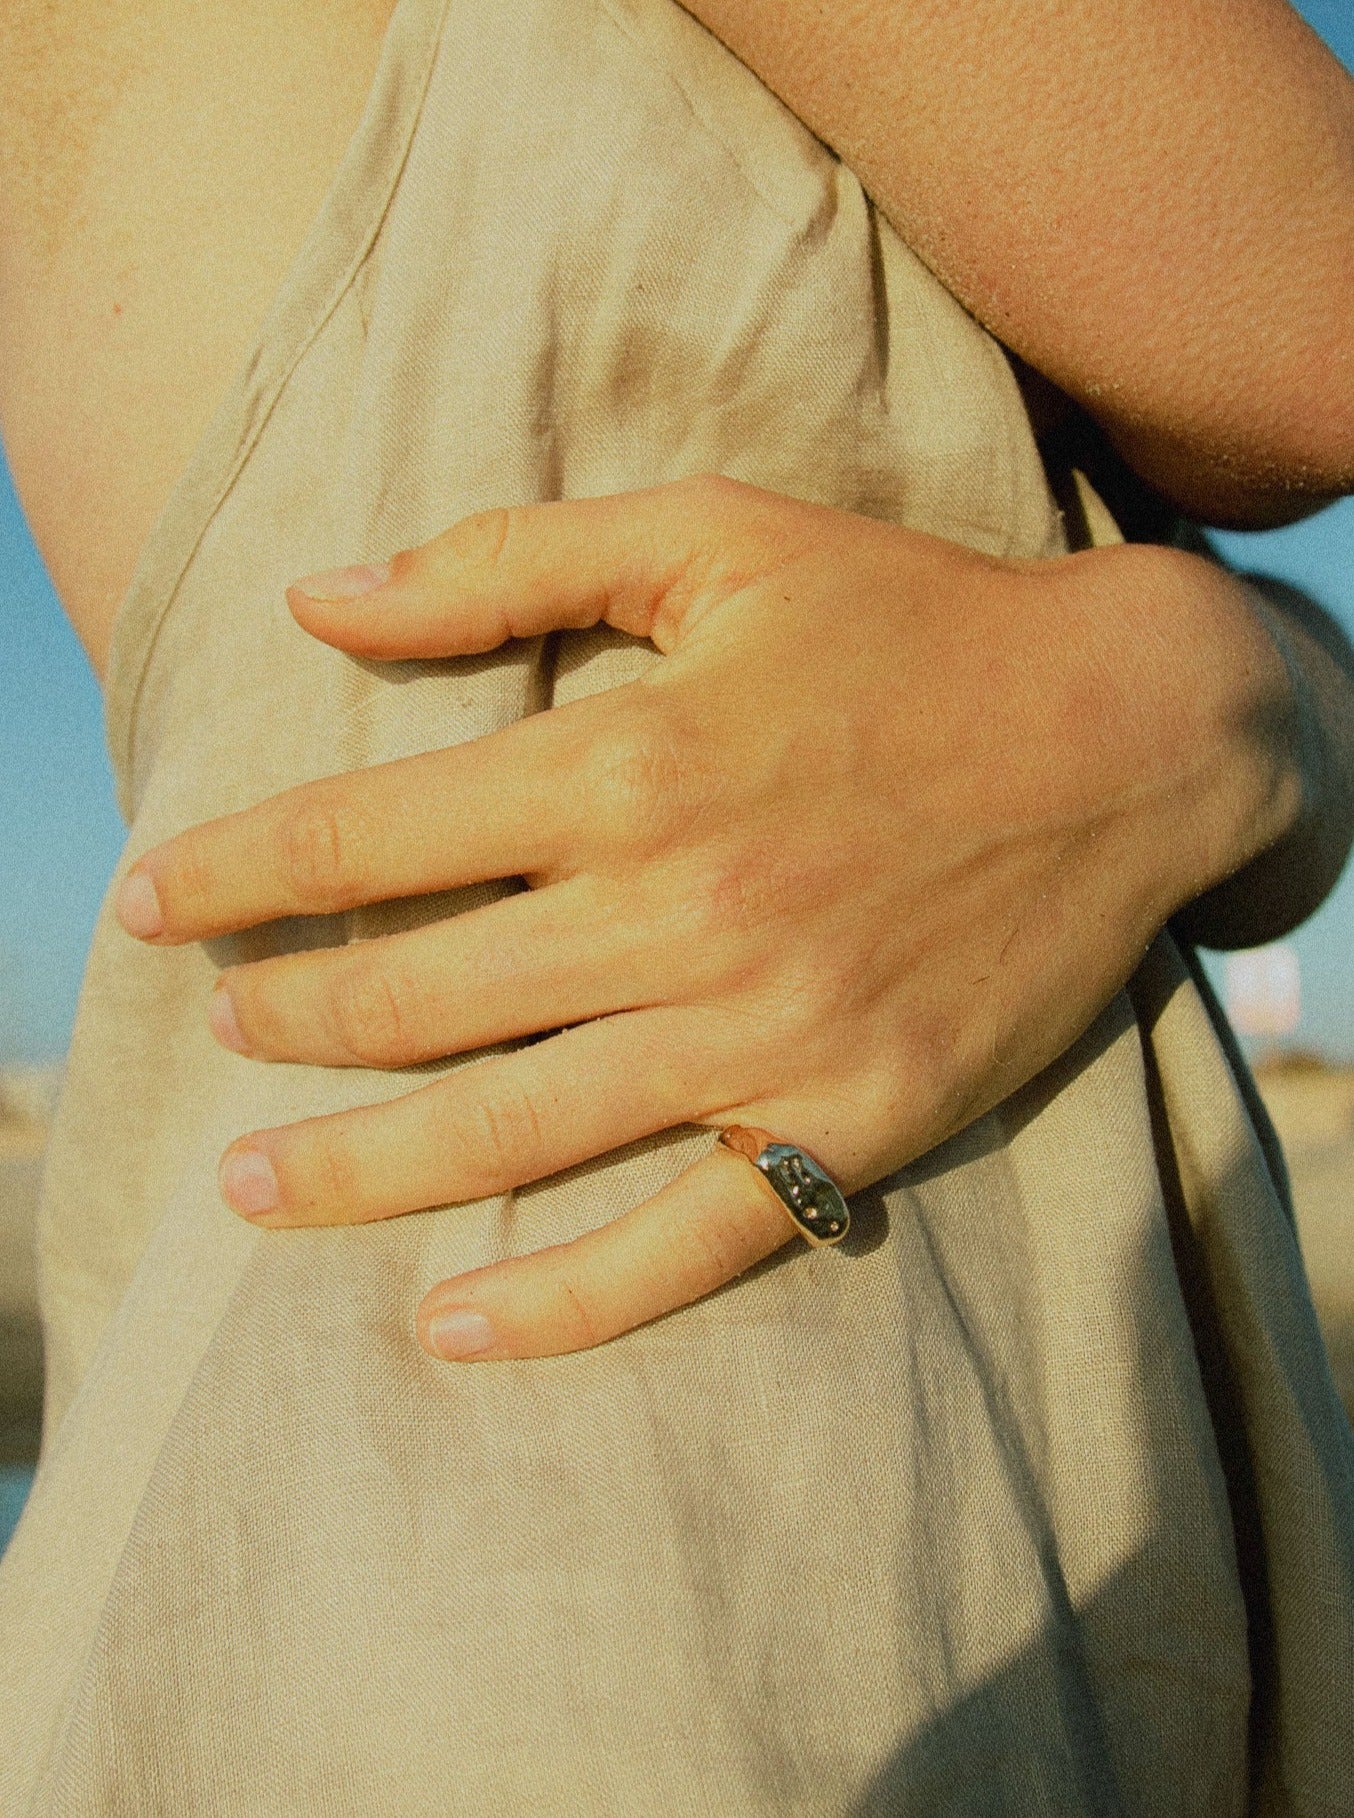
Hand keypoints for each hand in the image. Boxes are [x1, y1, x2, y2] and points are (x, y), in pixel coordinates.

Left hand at [116, 477, 1297, 1359]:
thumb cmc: (914, 620)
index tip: (149, 904)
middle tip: (216, 1037)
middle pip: (420, 999)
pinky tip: (456, 1332)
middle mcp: (682, 913)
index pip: (369, 836)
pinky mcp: (852, 1122)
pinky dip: (565, 1303)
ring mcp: (769, 1036)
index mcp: (630, 764)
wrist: (1137, 734)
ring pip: (516, 1134)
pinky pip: (685, 1243)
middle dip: (285, 1019)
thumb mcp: (717, 539)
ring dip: (360, 1173)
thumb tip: (319, 599)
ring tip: (255, 1193)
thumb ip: (509, 559)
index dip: (233, 874)